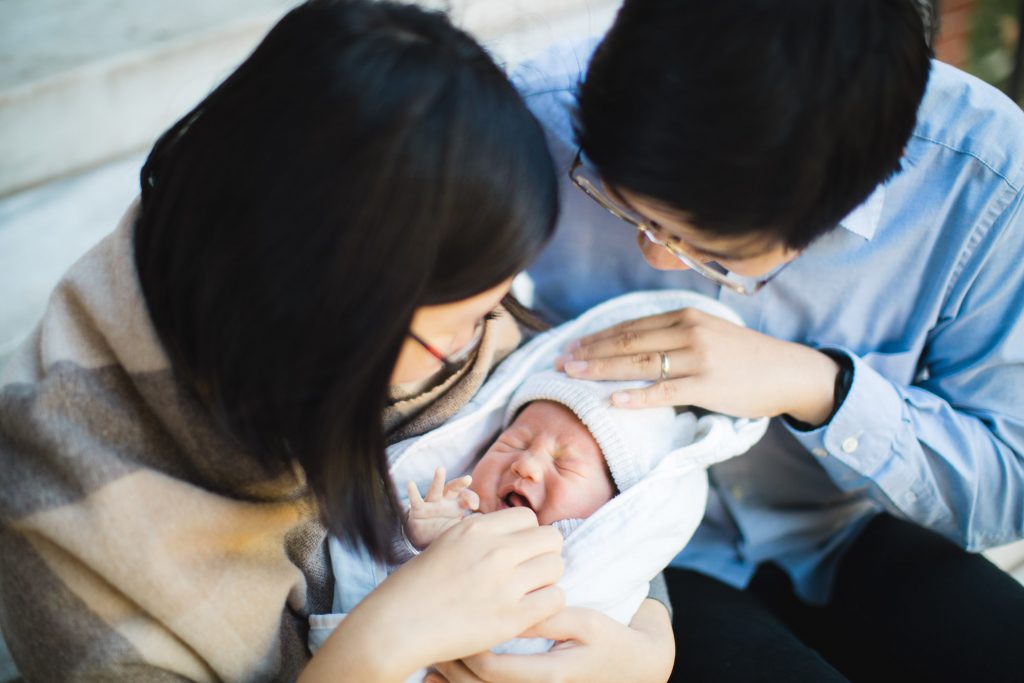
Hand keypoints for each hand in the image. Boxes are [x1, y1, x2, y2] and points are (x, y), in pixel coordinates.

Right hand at [302, 508, 564, 682]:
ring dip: (547, 579)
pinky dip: (548, 604)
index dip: (527, 536)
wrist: (395, 626)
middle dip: (543, 554)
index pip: (529, 518)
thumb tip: (511, 535)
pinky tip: (529, 611)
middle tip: (529, 573)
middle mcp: (495, 550)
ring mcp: (505, 584)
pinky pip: (555, 599)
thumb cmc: (415, 587)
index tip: (518, 552)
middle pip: (551, 538)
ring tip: (528, 592)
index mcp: (477, 529)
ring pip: (556, 566)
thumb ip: (481, 537)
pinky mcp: (511, 618)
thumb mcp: (447, 543)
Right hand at [406, 466, 479, 549]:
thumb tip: (487, 520)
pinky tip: (410, 483)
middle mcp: (445, 501)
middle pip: (453, 488)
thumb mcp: (459, 529)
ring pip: (436, 490)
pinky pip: (415, 500)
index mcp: (458, 505)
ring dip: (438, 480)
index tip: (475, 508)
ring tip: (441, 469)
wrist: (423, 541)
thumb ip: (471, 524)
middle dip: (460, 483)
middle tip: (468, 478)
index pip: (467, 497)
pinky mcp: (418, 510)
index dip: (472, 499)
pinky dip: (412, 492)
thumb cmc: (444, 532)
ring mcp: (431, 504)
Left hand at [425, 600, 673, 682]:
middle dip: (451, 662)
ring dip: (453, 677)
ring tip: (433, 653)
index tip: (450, 620)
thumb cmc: (611, 642)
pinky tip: (444, 675)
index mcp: (548, 677)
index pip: (490, 666)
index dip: (465, 645)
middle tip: (431, 636)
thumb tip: (512, 605)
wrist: (635, 671)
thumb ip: (547, 618)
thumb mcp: (585, 624)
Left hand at [555, 307, 839, 425]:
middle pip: (628, 341)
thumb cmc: (745, 356)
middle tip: (560, 362)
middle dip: (590, 352)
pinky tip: (612, 400)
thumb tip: (632, 346)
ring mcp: (698, 358)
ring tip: (573, 376)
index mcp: (685, 316)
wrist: (789, 371)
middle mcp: (689, 331)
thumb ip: (674, 335)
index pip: (630, 326)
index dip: (597, 336)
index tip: (570, 345)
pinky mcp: (708, 386)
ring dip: (601, 370)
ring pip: (639, 364)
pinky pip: (664, 391)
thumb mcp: (708, 332)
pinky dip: (637, 396)